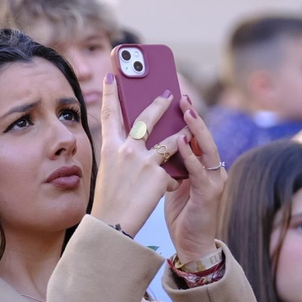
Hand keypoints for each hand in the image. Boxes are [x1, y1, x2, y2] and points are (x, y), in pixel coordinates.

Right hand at [88, 75, 183, 234]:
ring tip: (192, 124)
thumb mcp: (111, 171)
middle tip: (169, 93)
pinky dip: (171, 179)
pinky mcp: (158, 175)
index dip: (110, 94)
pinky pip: (171, 171)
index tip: (112, 76)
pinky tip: (169, 187)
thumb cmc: (110, 201)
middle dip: (159, 104)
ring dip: (184, 132)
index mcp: (110, 148)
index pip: (109, 115)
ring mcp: (143, 161)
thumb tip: (137, 142)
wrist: (113, 225)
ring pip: (171, 140)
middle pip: (145, 119)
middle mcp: (126, 150)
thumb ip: (123, 154)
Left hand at [163, 95, 227, 263]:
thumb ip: (170, 162)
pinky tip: (179, 143)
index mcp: (203, 165)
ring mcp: (214, 181)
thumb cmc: (181, 212)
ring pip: (208, 149)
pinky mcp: (209, 194)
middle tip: (182, 98)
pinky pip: (200, 172)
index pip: (196, 136)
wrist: (191, 244)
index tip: (176, 97)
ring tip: (186, 112)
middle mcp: (213, 169)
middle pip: (204, 137)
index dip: (188, 117)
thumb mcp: (174, 181)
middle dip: (194, 116)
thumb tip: (150, 139)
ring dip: (196, 130)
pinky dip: (190, 156)